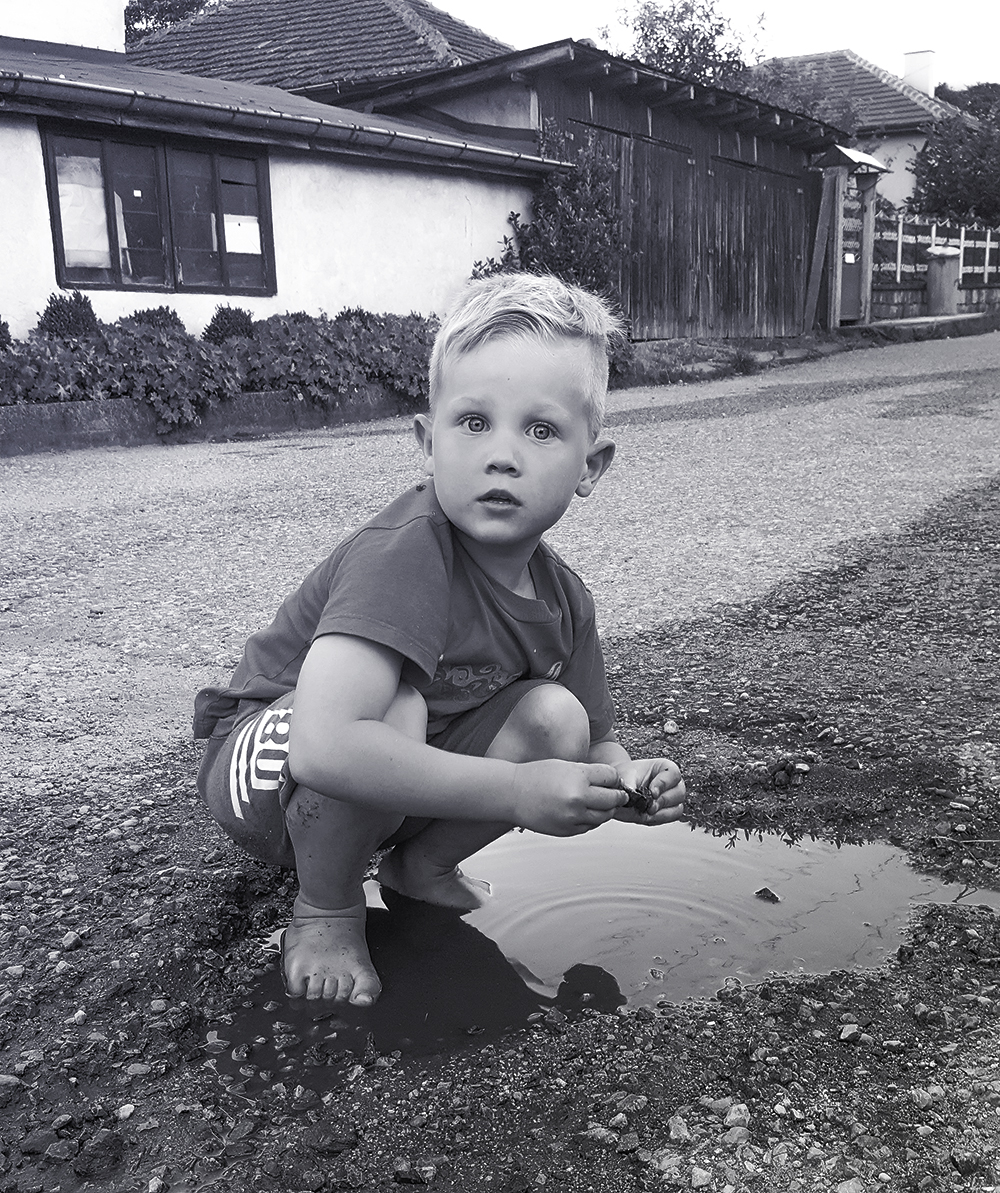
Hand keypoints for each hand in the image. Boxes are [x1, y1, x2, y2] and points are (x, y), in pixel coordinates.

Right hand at [511, 759, 626, 836]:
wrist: (511, 794)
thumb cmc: (534, 776)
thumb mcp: (565, 766)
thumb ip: (589, 774)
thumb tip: (611, 782)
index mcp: (578, 777)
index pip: (611, 777)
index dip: (613, 778)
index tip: (612, 779)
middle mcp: (578, 798)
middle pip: (613, 799)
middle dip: (617, 795)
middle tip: (618, 794)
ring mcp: (573, 817)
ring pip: (604, 816)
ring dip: (606, 809)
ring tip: (602, 803)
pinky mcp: (568, 830)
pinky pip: (590, 826)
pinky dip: (591, 819)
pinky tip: (585, 811)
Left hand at [613, 758, 685, 824]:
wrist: (618, 788)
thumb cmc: (625, 778)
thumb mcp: (624, 778)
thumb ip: (629, 786)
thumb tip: (633, 797)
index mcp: (663, 768)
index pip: (673, 774)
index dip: (664, 783)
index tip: (652, 792)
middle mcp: (671, 783)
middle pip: (679, 792)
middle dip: (663, 800)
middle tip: (649, 805)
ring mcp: (671, 798)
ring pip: (678, 807)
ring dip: (662, 812)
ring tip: (647, 811)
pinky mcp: (667, 811)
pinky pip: (672, 817)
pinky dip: (660, 818)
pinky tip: (648, 816)